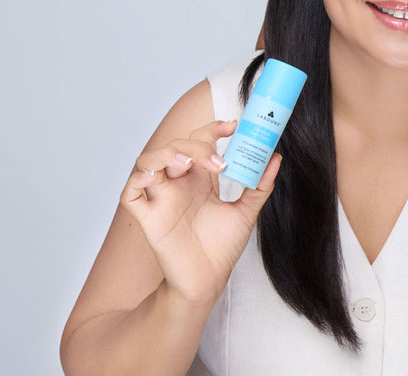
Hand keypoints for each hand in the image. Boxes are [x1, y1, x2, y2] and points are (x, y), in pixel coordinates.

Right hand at [119, 120, 280, 303]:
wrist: (209, 280)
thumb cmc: (221, 247)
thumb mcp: (246, 212)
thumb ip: (259, 185)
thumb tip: (276, 157)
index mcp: (199, 178)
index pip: (199, 140)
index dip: (212, 128)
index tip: (233, 126)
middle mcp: (178, 184)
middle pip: (176, 146)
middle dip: (196, 145)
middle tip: (219, 160)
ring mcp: (162, 200)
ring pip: (148, 162)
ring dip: (166, 154)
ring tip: (188, 162)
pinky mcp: (149, 219)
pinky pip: (131, 195)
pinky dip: (137, 180)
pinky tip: (154, 177)